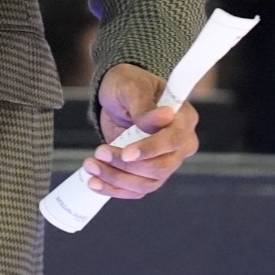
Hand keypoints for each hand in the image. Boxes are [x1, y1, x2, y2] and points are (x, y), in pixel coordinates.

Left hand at [84, 64, 199, 198]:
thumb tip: (164, 117)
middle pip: (160, 168)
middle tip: (98, 153)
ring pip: (147, 183)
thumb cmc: (129, 84)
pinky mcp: (148, 173)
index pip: (173, 141)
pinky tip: (94, 183)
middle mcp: (180, 144)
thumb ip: (144, 105)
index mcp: (184, 119)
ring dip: (116, 179)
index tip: (125, 154)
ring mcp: (166, 161)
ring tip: (90, 165)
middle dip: (126, 166)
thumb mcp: (131, 87)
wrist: (118, 96)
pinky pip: (136, 190)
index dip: (150, 150)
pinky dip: (114, 189)